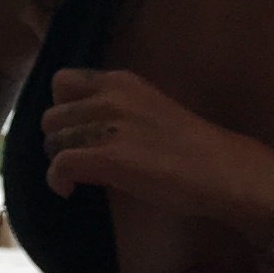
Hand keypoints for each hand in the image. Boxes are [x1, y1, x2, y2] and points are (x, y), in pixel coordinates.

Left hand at [39, 67, 273, 232]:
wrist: (221, 170)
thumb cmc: (193, 147)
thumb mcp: (149, 110)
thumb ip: (118, 110)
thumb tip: (85, 128)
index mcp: (122, 81)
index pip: (63, 81)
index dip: (61, 108)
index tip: (74, 129)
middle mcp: (111, 96)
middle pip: (51, 114)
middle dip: (58, 139)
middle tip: (76, 157)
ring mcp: (109, 125)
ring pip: (52, 139)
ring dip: (59, 159)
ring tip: (78, 175)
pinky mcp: (108, 158)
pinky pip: (60, 164)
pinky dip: (57, 180)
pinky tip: (68, 191)